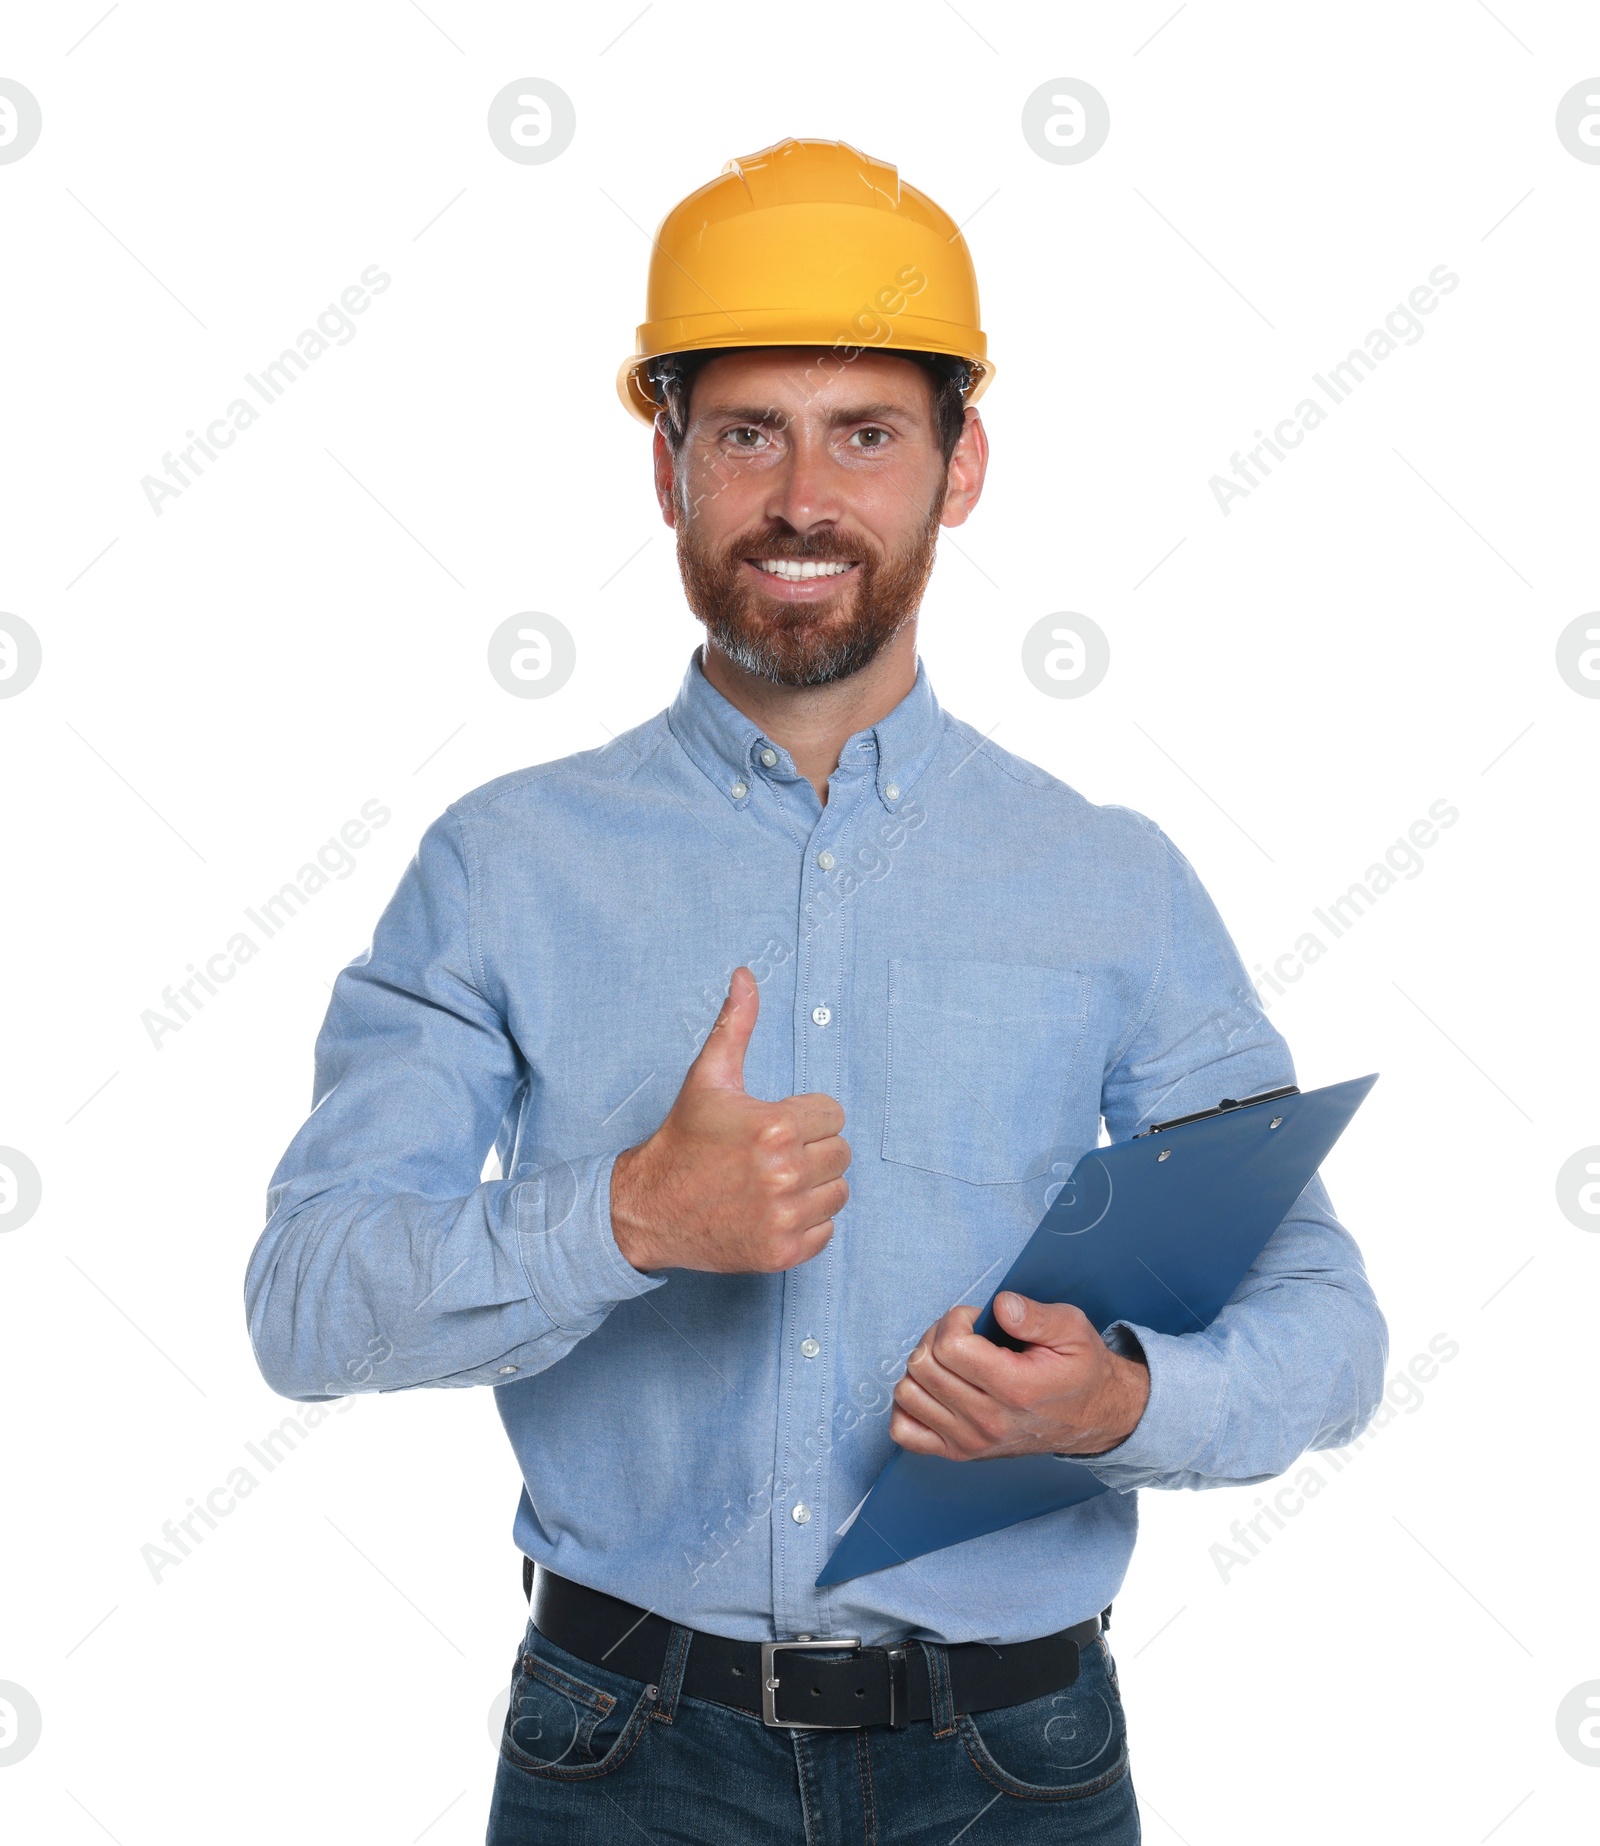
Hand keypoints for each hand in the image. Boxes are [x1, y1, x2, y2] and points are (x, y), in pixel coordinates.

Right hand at [610, 968, 850, 1274]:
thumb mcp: (708, 1077)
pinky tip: (772, 1210)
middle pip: (841, 1153)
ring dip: (813, 1187)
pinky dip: (806, 1223)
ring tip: (772, 1182)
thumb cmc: (684, 1140)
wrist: (649, 1207)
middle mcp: (784, 1173)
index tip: (771, 1126)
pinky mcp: (783, 1252)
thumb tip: (746, 974)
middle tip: (769, 1155)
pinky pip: (827, 1231)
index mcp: (775, 1126)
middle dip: (811, 1150)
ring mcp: (785, 1217)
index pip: (833, 1115)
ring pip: (838, 1192)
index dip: (804, 1117)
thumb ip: (735, 1024)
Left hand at [890, 1293, 1149, 1460]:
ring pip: (908, 1394)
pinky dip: (909, 1405)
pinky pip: (905, 1431)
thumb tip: (1000, 1306)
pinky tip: (935, 1387)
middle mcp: (988, 1421)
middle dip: (937, 1336)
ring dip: (922, 1367)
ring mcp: (970, 1441)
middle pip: (923, 1366)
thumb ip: (1035, 1316)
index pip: (950, 1347)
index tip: (977, 1319)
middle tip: (964, 1334)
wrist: (1092, 1418)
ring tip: (951, 1359)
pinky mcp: (960, 1453)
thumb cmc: (1079, 1370)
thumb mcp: (1072, 1329)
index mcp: (1015, 1388)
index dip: (956, 1320)